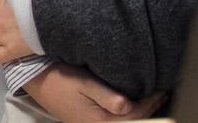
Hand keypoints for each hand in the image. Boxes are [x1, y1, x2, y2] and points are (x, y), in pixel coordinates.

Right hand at [22, 64, 165, 122]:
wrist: (35, 80)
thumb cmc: (58, 79)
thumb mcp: (82, 83)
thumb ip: (106, 96)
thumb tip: (128, 107)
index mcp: (98, 121)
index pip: (133, 114)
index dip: (150, 103)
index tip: (162, 90)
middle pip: (130, 121)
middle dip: (148, 109)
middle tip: (162, 94)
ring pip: (122, 121)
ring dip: (138, 111)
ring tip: (152, 98)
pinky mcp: (87, 120)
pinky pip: (113, 119)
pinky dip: (126, 112)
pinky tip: (130, 103)